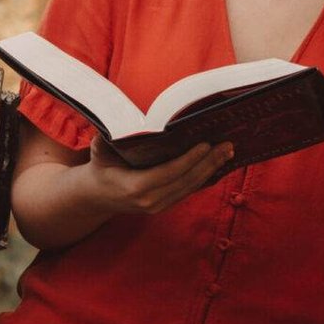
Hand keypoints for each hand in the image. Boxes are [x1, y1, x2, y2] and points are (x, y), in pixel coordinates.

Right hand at [82, 134, 233, 215]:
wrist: (95, 196)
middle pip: (186, 181)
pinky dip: (204, 178)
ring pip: (190, 187)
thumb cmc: (100, 168)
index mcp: (135, 187)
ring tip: (228, 152)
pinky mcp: (165, 206)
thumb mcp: (99, 151)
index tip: (206, 144)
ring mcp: (158, 207)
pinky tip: (218, 164)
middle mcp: (150, 201)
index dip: (189, 160)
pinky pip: (188, 191)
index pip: (168, 173)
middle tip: (228, 145)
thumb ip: (108, 137)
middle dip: (209, 162)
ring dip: (211, 169)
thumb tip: (120, 117)